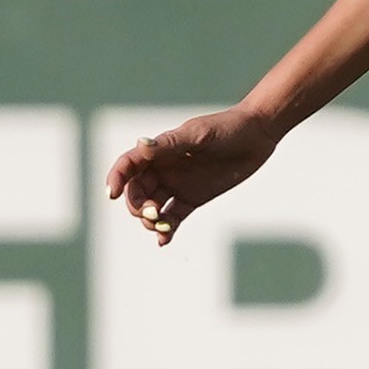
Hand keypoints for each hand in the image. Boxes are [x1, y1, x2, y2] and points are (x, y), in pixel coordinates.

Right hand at [103, 109, 279, 245]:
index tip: (112, 194)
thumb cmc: (225, 128)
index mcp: (159, 150)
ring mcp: (177, 185)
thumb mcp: (197, 135)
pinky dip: (166, 230)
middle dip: (138, 206)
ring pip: (151, 208)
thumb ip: (168, 144)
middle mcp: (163, 169)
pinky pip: (172, 217)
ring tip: (161, 226)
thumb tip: (140, 145)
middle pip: (136, 192)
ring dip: (150, 220)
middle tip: (153, 213)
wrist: (256, 135)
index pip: (128, 165)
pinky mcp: (192, 199)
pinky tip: (164, 240)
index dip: (116, 179)